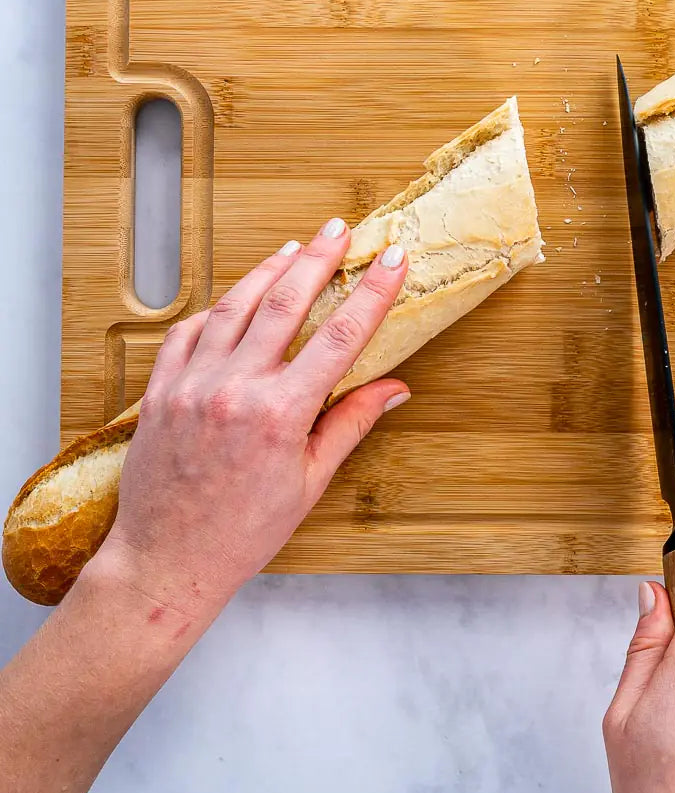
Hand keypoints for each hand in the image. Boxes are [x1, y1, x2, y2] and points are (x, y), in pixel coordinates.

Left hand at [93, 217, 410, 624]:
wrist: (166, 563)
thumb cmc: (242, 533)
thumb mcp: (310, 483)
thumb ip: (350, 424)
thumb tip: (395, 388)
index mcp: (280, 416)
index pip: (339, 337)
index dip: (371, 293)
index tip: (391, 260)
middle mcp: (234, 391)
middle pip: (284, 304)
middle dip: (318, 260)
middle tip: (340, 229)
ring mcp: (192, 387)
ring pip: (234, 307)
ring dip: (268, 271)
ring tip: (294, 248)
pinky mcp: (161, 392)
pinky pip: (188, 333)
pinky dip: (215, 308)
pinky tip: (236, 296)